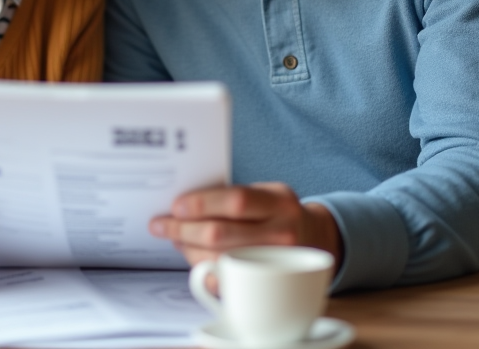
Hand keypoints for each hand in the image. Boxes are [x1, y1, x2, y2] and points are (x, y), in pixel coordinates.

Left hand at [149, 182, 342, 270]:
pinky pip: (225, 281)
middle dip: (183, 229)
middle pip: (221, 234)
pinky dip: (202, 269)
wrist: (316, 239)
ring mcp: (275, 263)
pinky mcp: (266, 285)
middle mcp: (282, 233)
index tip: (176, 206)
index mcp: (280, 203)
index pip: (236, 201)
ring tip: (175, 238)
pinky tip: (193, 256)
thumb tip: (185, 203)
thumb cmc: (280, 212)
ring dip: (187, 249)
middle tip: (162, 224)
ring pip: (218, 260)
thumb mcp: (268, 193)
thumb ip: (235, 196)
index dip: (202, 203)